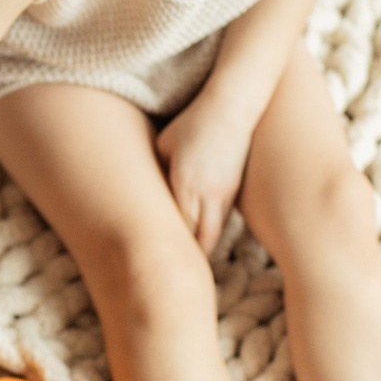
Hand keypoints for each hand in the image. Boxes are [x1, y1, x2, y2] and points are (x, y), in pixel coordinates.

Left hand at [155, 93, 256, 254]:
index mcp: (184, 184)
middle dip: (188, 259)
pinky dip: (211, 231)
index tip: (156, 262)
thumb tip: (146, 192)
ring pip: (214, 234)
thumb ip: (155, 171)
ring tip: (188, 261)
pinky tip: (202, 236)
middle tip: (175, 273)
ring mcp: (224, 194)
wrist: (232, 107)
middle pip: (199, 241)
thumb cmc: (192, 123)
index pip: (176, 229)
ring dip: (202, 247)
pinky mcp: (234, 190)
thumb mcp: (163, 144)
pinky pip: (221, 220)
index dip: (168, 249)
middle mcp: (206, 194)